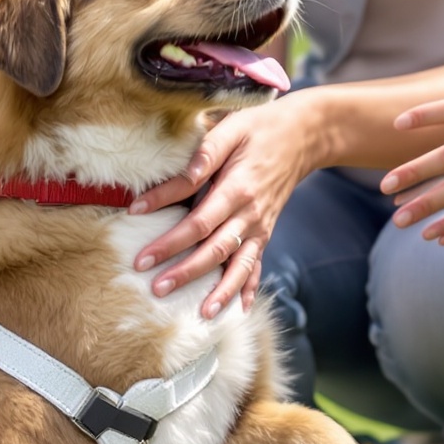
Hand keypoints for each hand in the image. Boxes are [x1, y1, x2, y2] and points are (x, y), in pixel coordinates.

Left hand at [127, 97, 322, 318]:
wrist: (302, 136)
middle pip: (215, 250)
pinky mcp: (265, 232)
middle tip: (156, 288)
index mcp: (237, 189)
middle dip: (186, 272)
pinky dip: (249, 288)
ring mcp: (260, 227)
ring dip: (220, 291)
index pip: (199, 221)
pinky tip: (239, 310)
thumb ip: (204, 154)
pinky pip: (257, 265)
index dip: (170, 236)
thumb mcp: (230, 131)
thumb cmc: (258, 129)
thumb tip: (182, 174)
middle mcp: (250, 214)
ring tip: (200, 314)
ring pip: (238, 266)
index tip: (141, 245)